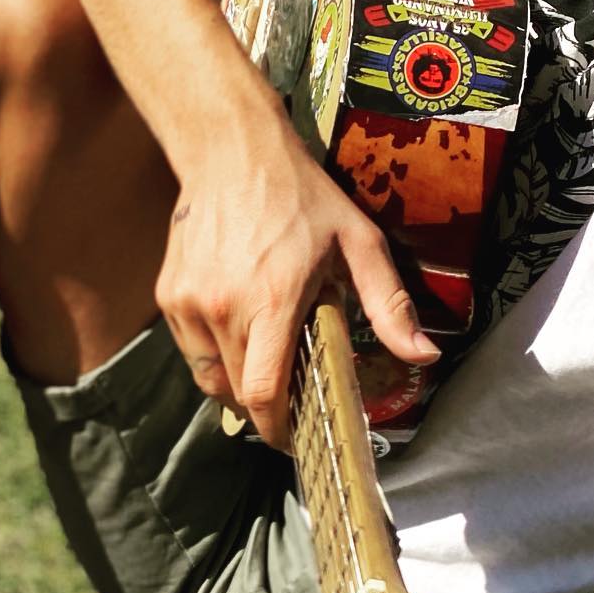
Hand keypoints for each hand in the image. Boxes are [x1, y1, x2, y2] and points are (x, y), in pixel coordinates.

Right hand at [155, 117, 439, 449]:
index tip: (294, 440)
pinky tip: (239, 332)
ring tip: (266, 362)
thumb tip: (424, 356)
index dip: (278, 429)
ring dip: (238, 384)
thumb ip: (389, 306)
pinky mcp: (169, 296)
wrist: (230, 152)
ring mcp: (189, 303)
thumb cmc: (300, 195)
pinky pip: (192, 350)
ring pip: (210, 377)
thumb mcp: (359, 242)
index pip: (263, 392)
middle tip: (291, 402)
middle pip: (237, 392)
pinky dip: (215, 356)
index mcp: (271, 301)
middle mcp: (223, 308)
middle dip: (265, 408)